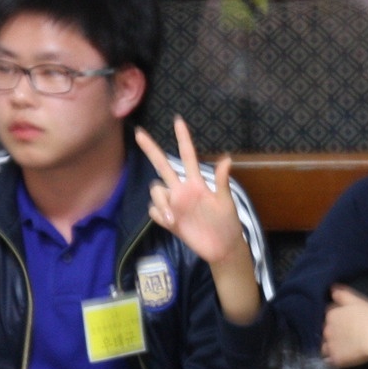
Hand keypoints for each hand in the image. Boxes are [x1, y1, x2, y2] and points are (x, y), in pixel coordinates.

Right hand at [136, 118, 247, 268]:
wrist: (222, 248)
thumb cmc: (228, 223)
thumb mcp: (226, 202)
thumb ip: (222, 181)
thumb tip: (227, 159)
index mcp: (198, 183)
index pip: (188, 155)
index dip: (183, 138)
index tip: (178, 120)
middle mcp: (183, 190)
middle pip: (163, 165)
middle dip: (151, 149)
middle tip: (139, 133)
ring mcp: (175, 204)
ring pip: (156, 190)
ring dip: (160, 200)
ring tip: (172, 217)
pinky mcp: (170, 220)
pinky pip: (155, 210)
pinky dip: (160, 214)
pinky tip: (172, 223)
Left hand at [322, 286, 367, 368]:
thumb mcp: (357, 300)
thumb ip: (342, 294)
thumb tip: (331, 289)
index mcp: (331, 315)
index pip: (329, 314)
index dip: (338, 317)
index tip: (347, 320)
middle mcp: (327, 330)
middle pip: (326, 330)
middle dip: (333, 331)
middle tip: (347, 333)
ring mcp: (330, 346)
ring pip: (324, 346)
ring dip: (330, 346)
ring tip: (342, 347)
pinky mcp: (336, 359)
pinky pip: (329, 360)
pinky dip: (333, 358)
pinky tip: (342, 357)